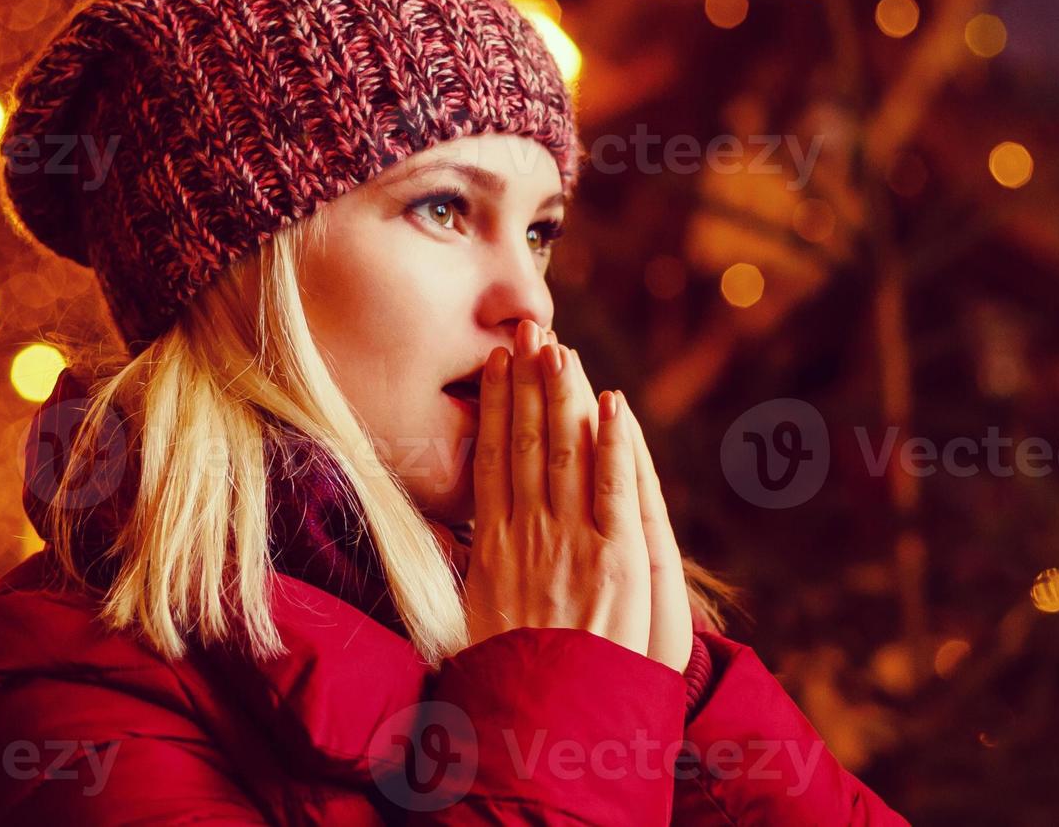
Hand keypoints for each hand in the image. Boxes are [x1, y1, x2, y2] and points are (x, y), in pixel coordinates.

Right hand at [463, 321, 691, 671]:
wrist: (539, 728)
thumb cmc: (502, 691)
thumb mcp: (464, 632)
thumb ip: (464, 585)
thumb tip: (442, 555)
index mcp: (490, 551)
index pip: (492, 460)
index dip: (497, 408)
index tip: (496, 365)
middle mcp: (527, 537)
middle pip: (526, 442)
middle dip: (530, 382)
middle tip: (530, 330)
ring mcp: (571, 545)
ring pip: (566, 453)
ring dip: (565, 396)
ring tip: (561, 347)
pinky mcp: (616, 560)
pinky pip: (616, 488)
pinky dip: (615, 443)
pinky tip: (612, 403)